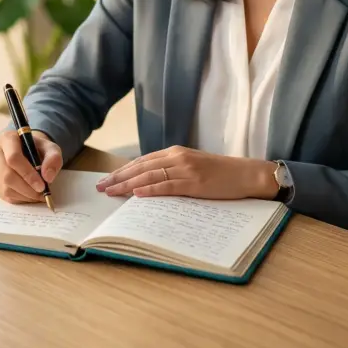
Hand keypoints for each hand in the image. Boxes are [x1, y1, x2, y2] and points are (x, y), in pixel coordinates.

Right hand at [0, 129, 62, 203]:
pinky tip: (29, 195)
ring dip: (24, 195)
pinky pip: (3, 195)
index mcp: (7, 138)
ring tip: (37, 195)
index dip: (28, 174)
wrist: (26, 150)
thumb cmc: (37, 149)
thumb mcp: (50, 148)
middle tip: (42, 193)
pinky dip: (19, 198)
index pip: (13, 158)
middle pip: (7, 175)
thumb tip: (47, 177)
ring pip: (5, 187)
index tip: (42, 185)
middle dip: (27, 188)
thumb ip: (53, 158)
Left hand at [95, 146, 278, 199]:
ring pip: (150, 176)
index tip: (106, 179)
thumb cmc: (220, 173)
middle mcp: (177, 157)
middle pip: (141, 167)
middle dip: (119, 177)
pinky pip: (167, 186)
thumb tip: (147, 183)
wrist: (246, 174)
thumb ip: (172, 170)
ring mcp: (186, 169)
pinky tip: (137, 194)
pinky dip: (151, 190)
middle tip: (100, 187)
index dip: (122, 170)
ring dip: (128, 184)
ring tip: (112, 191)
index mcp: (175, 152)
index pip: (142, 161)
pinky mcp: (195, 183)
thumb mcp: (192, 166)